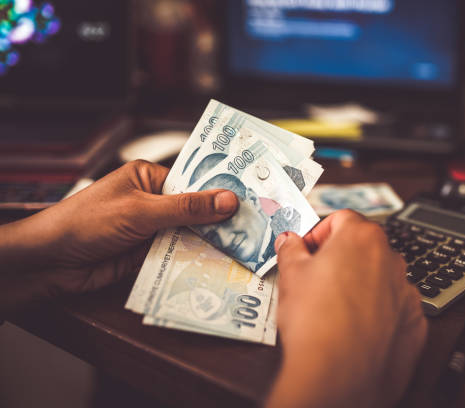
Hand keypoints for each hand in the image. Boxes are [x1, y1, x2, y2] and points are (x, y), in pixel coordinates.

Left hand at [0, 160, 237, 314]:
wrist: (50, 261)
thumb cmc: (89, 222)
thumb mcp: (141, 210)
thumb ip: (186, 208)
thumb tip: (229, 201)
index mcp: (149, 178)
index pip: (193, 182)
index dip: (220, 191)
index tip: (253, 199)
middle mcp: (153, 201)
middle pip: (195, 211)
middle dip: (220, 221)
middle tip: (257, 228)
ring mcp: (151, 230)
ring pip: (189, 235)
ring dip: (210, 243)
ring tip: (247, 248)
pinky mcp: (148, 254)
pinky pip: (178, 256)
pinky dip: (195, 261)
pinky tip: (221, 266)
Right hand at [266, 210, 426, 407]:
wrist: (339, 375)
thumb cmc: (314, 320)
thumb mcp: (290, 276)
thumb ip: (291, 250)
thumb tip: (289, 240)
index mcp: (362, 238)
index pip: (342, 219)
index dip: (319, 234)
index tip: (306, 251)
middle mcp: (392, 259)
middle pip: (364, 247)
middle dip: (342, 258)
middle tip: (318, 280)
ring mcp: (407, 291)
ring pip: (381, 278)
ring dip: (362, 285)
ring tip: (336, 309)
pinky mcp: (416, 322)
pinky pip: (395, 308)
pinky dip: (379, 313)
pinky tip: (356, 329)